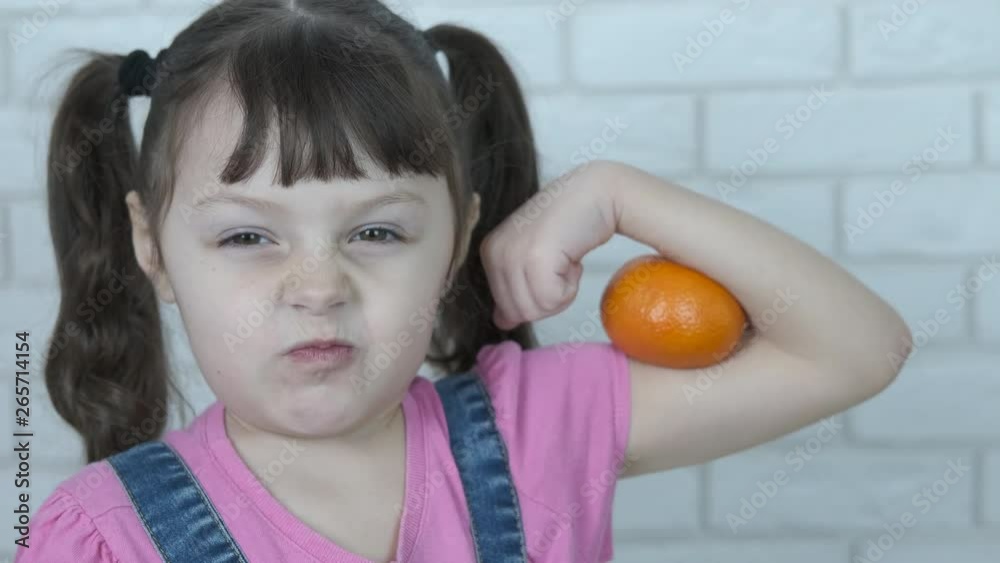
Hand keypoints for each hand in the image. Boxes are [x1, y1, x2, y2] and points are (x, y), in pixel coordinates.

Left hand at [479, 161, 616, 330]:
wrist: (597, 194)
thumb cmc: (570, 224)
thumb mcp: (533, 257)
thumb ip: (514, 288)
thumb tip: (502, 322)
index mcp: (489, 253)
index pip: (504, 308)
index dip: (536, 297)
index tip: (549, 266)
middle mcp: (495, 252)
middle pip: (519, 313)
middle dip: (549, 298)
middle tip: (560, 264)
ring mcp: (512, 254)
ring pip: (536, 309)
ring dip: (561, 292)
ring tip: (565, 259)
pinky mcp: (535, 258)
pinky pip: (552, 300)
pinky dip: (571, 287)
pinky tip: (572, 259)